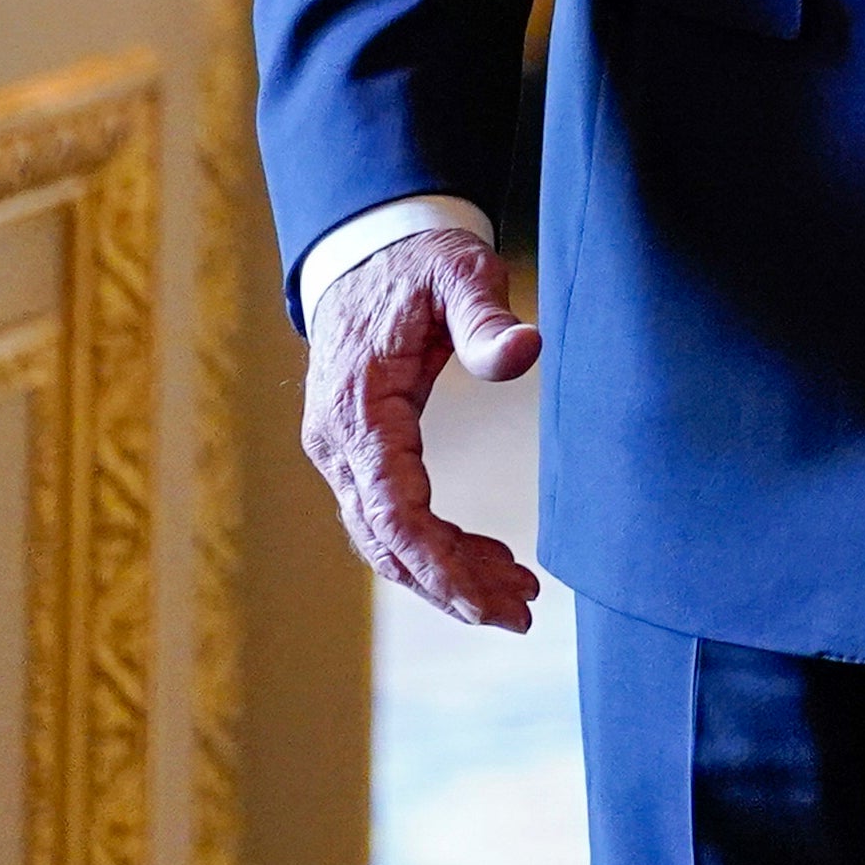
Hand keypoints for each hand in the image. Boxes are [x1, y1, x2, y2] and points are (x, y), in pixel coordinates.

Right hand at [298, 228, 544, 630]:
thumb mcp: (459, 272)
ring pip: (388, 540)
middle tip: (520, 615)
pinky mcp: (359, 454)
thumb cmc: (419, 261)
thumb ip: (486, 316)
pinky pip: (393, 518)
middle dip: (451, 585)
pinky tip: (488, 561)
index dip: (439, 562)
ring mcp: (343, 453)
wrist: (370, 249)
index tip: (488, 601)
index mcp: (359, 409)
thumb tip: (526, 351)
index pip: (392, 511)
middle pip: (388, 541)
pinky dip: (437, 548)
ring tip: (518, 597)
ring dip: (448, 574)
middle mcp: (339, 443)